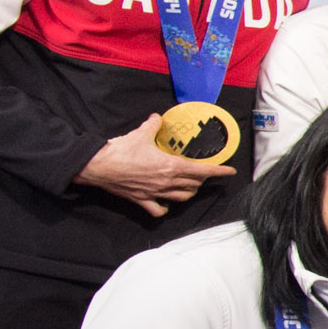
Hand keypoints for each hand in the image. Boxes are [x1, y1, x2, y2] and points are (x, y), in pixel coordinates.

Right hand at [76, 117, 233, 217]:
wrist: (97, 166)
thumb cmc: (120, 151)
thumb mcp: (140, 133)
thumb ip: (153, 125)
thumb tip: (157, 118)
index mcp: (170, 166)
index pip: (202, 171)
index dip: (218, 172)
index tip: (230, 171)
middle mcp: (166, 182)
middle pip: (193, 185)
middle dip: (202, 179)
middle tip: (203, 173)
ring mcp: (154, 193)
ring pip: (181, 198)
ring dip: (189, 192)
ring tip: (190, 186)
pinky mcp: (142, 200)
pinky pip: (158, 210)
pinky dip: (165, 208)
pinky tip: (167, 203)